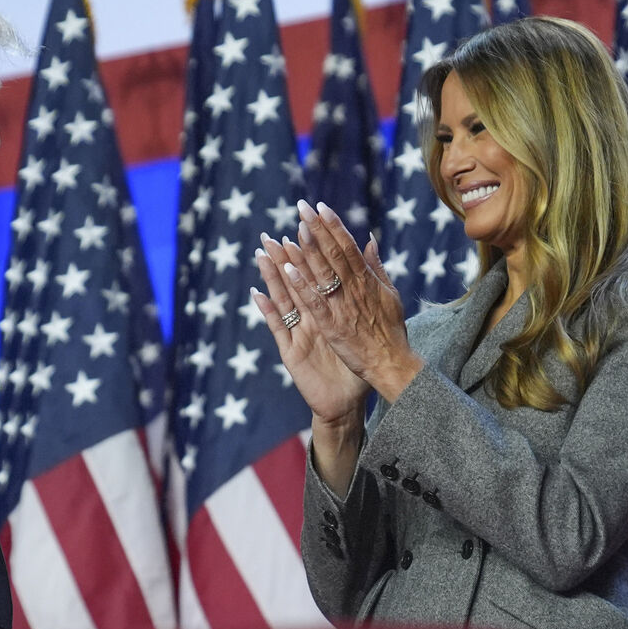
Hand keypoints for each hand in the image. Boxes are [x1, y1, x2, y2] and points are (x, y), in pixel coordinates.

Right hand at [251, 233, 368, 425]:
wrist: (345, 401)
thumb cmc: (354, 365)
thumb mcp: (361, 327)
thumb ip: (362, 297)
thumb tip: (370, 268)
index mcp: (326, 310)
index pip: (317, 276)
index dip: (309, 253)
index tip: (303, 227)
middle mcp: (309, 319)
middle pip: (295, 283)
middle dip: (283, 258)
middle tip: (270, 235)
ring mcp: (298, 334)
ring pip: (283, 300)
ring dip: (271, 278)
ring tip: (260, 255)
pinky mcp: (291, 352)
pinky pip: (278, 329)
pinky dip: (267, 311)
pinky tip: (256, 294)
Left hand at [283, 199, 422, 401]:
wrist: (392, 364)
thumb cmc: (391, 331)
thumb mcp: (390, 295)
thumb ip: (377, 267)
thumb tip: (369, 240)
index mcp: (367, 280)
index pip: (348, 246)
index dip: (333, 225)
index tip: (320, 207)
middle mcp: (354, 289)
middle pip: (333, 253)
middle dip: (317, 229)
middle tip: (301, 207)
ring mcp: (341, 307)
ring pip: (322, 273)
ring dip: (306, 251)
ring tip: (293, 229)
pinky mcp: (331, 326)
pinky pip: (313, 302)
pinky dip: (301, 286)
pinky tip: (287, 270)